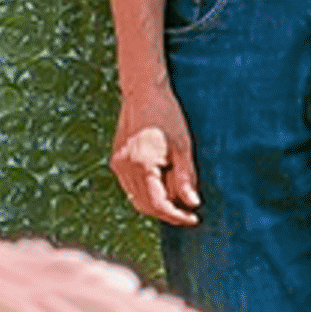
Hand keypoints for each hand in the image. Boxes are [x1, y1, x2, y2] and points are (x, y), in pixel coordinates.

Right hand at [110, 78, 200, 224]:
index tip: (194, 218)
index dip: (177, 215)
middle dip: (167, 213)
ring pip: (136, 198)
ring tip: (177, 198)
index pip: (159, 205)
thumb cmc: (167, 115)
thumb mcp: (183, 147)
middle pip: (145, 206)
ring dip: (156, 204)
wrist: (143, 92)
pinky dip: (146, 192)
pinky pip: (131, 186)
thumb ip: (186, 177)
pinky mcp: (116, 160)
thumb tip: (192, 204)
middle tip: (187, 213)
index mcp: (142, 165)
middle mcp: (125, 168)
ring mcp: (117, 165)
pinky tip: (162, 184)